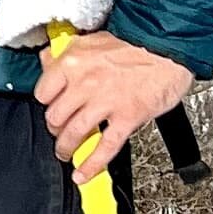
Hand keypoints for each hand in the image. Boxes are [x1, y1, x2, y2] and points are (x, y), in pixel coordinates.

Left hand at [35, 28, 191, 173]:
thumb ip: (67, 52)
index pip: (43, 92)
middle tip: (58, 133)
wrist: (169, 47)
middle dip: (54, 129)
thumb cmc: (137, 42)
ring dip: (66, 148)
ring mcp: (106, 101)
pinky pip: (104, 147)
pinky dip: (91, 165)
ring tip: (66, 153)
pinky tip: (83, 174)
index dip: (46, 104)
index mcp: (74, 62)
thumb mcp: (93, 39)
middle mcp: (85, 82)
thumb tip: (47, 62)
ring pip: (74, 133)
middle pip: (55, 116)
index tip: (50, 108)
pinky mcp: (127, 117)